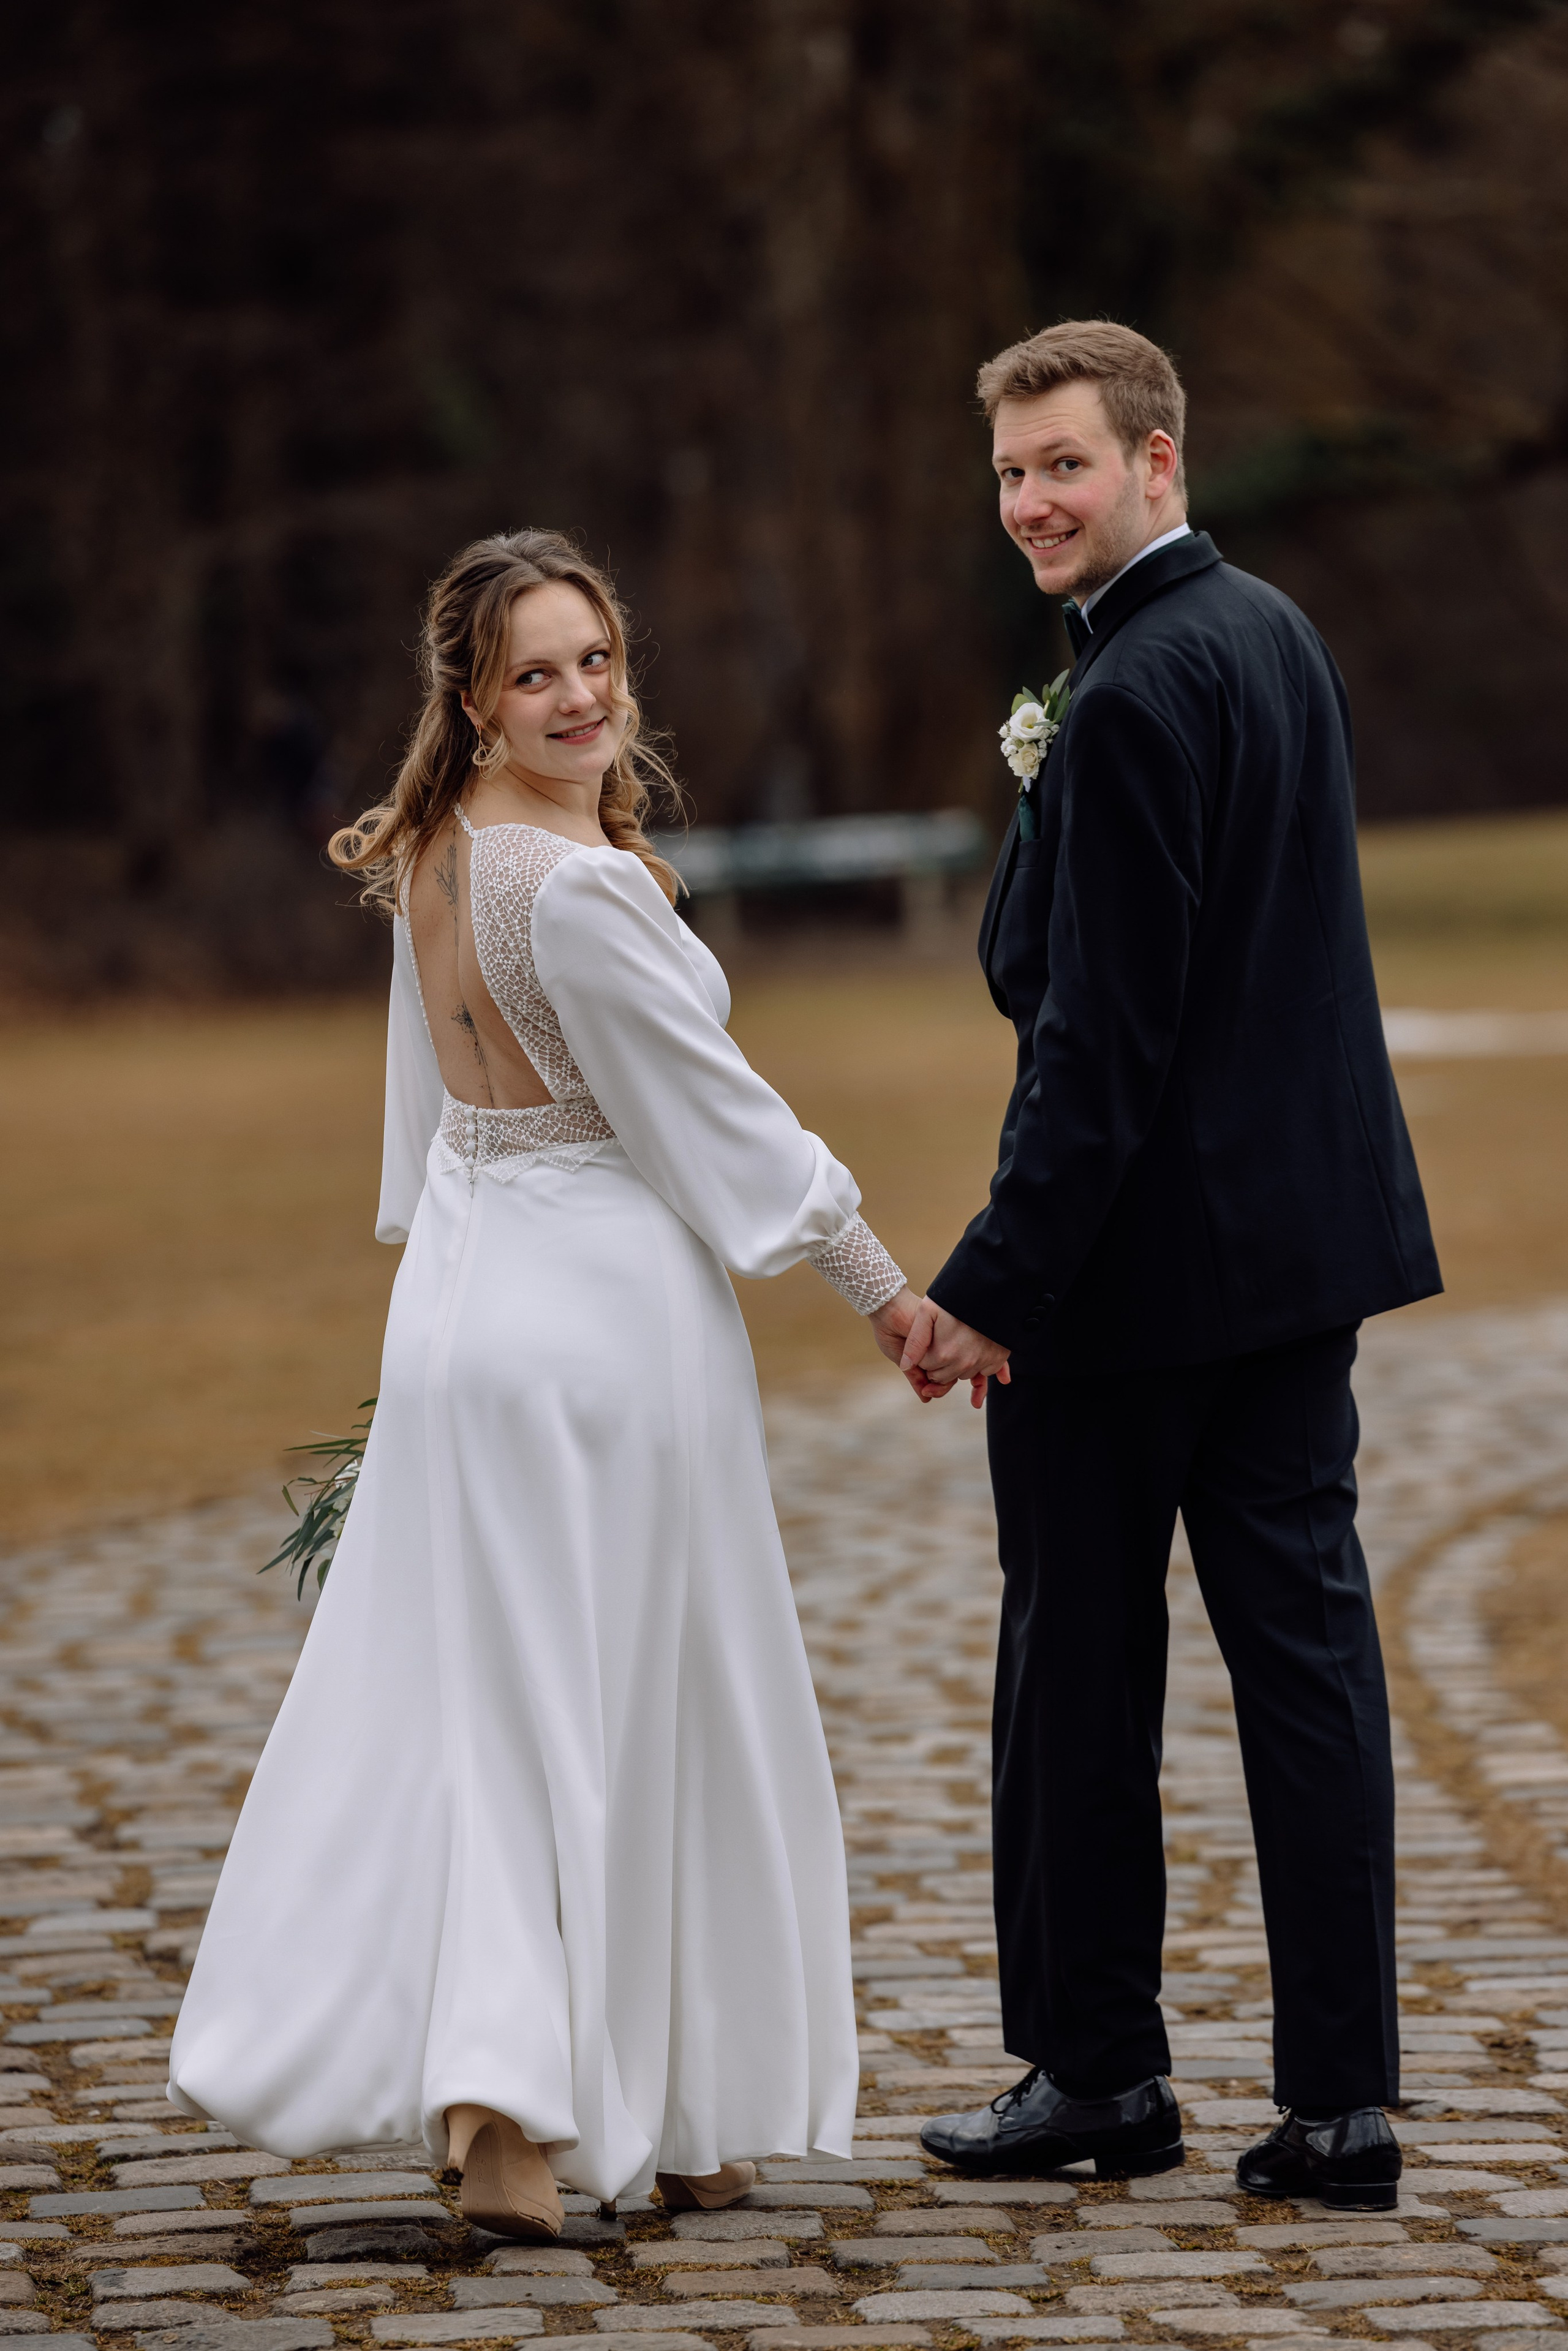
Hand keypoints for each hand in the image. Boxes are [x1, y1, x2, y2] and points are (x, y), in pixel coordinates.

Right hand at [868, 1287, 940, 1401]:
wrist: (887, 1310)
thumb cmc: (889, 1331)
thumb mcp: (901, 1360)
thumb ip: (915, 1377)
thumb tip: (926, 1399)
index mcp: (929, 1354)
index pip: (940, 1377)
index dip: (936, 1389)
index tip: (926, 1395)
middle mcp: (939, 1348)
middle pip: (948, 1375)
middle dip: (940, 1387)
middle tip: (929, 1392)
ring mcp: (943, 1342)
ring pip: (950, 1369)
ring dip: (940, 1381)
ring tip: (929, 1383)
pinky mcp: (945, 1334)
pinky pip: (947, 1358)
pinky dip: (940, 1370)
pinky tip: (930, 1376)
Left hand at [900, 1295, 1011, 1408]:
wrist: (988, 1289)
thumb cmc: (954, 1298)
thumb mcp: (927, 1311)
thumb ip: (915, 1341)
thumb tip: (906, 1366)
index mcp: (944, 1353)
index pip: (925, 1366)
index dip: (924, 1353)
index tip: (931, 1339)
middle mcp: (964, 1362)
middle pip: (942, 1376)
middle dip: (938, 1363)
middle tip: (943, 1340)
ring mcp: (982, 1362)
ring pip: (961, 1375)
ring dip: (957, 1364)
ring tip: (958, 1341)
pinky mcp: (997, 1359)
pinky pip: (983, 1372)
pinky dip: (978, 1365)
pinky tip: (974, 1347)